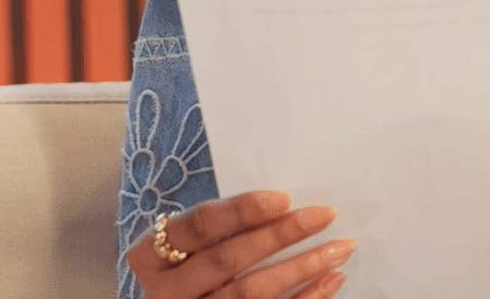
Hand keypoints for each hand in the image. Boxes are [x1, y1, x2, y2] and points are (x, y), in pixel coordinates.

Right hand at [126, 190, 355, 298]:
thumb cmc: (186, 265)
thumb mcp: (186, 244)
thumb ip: (219, 226)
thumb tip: (286, 203)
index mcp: (149, 255)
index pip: (199, 226)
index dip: (241, 211)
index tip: (283, 198)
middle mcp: (167, 292)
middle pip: (228, 259)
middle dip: (280, 235)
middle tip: (323, 215)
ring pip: (251, 293)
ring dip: (301, 268)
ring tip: (340, 248)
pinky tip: (331, 280)